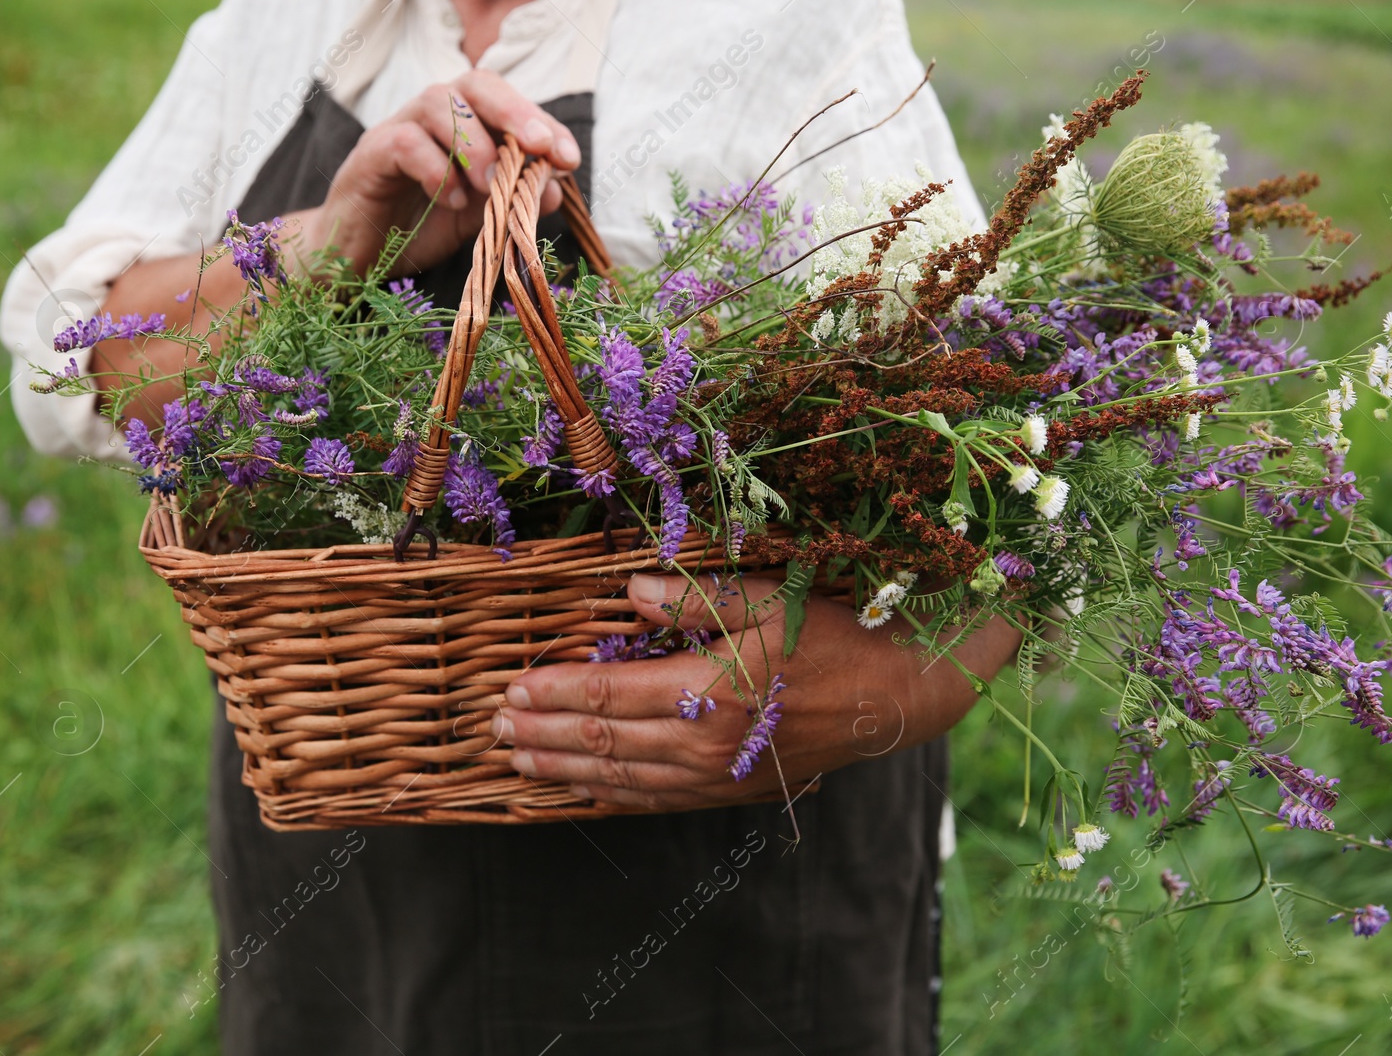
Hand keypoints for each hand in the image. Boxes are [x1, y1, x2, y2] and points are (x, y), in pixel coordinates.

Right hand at [287, 69, 580, 275]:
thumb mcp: (477, 218)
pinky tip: (451, 201)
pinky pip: (403, 142)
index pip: (505, 103)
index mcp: (462, 126)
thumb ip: (512, 200)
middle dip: (515, 112)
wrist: (356, 258)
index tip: (569, 158)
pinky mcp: (369, 156)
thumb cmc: (417, 229)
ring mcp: (397, 130)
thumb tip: (555, 187)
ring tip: (490, 187)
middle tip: (540, 147)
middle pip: (473, 85)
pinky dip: (435, 169)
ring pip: (437, 103)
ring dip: (475, 144)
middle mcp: (430, 118)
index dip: (542, 123)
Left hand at [495, 573, 1022, 810]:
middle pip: (603, 742)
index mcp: (709, 690)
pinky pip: (654, 800)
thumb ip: (693, 597)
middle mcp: (704, 743)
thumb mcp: (767, 599)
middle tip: (496, 729)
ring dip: (564, 768)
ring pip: (620, 779)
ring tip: (520, 760)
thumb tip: (627, 591)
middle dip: (544, 734)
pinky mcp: (730, 792)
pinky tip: (579, 788)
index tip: (513, 689)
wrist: (895, 697)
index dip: (555, 693)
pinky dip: (609, 795)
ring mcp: (716, 776)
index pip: (609, 694)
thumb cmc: (832, 636)